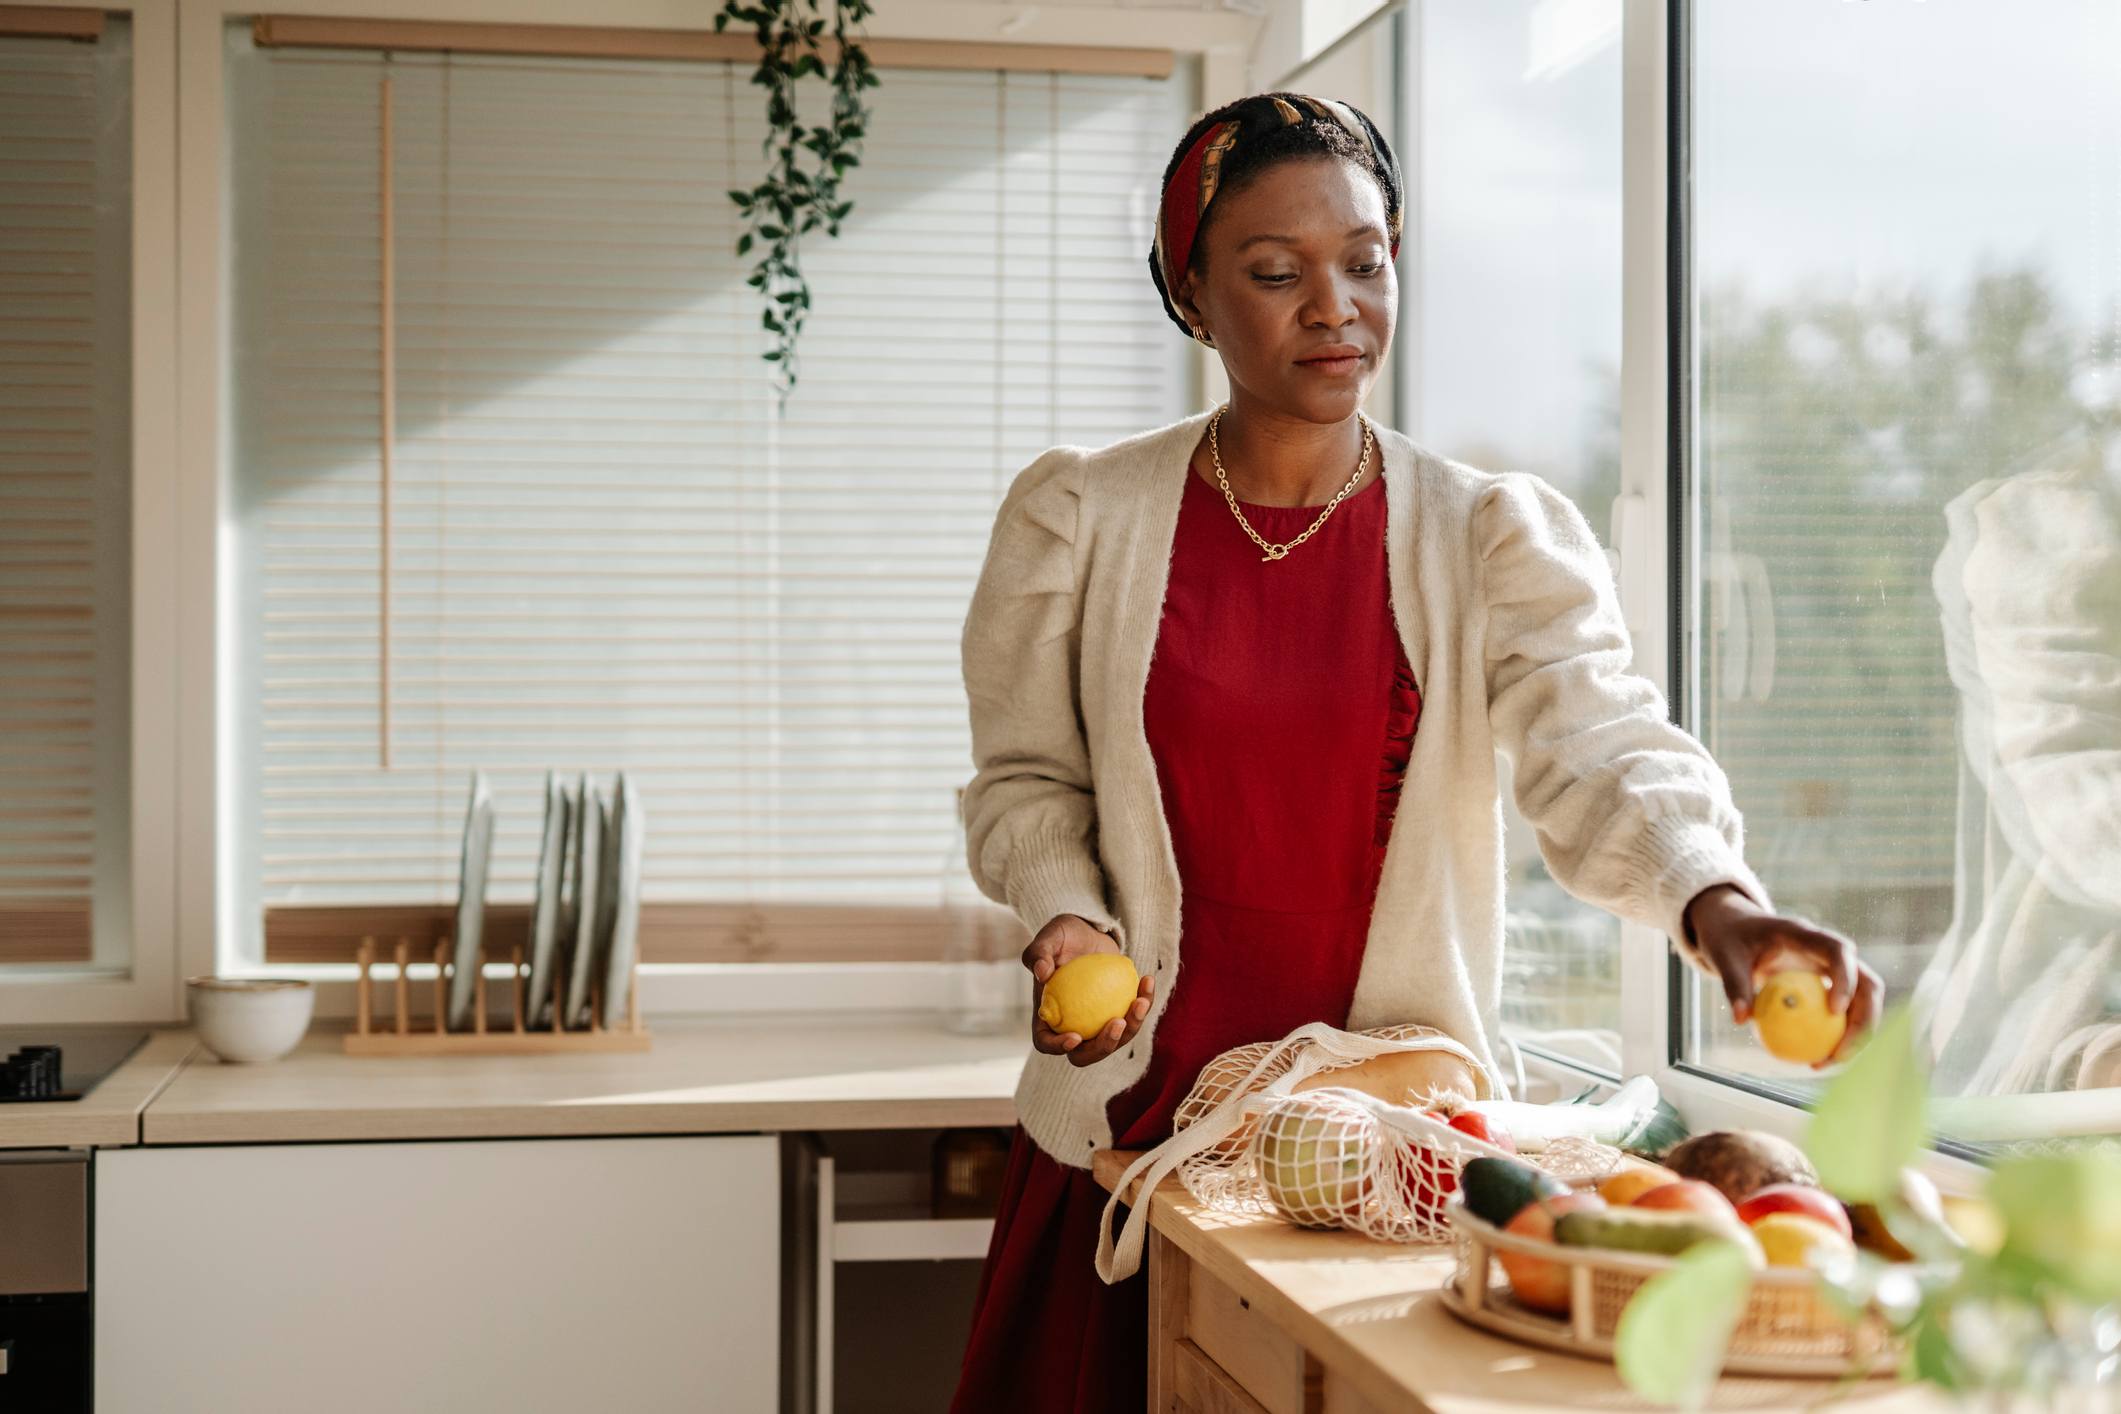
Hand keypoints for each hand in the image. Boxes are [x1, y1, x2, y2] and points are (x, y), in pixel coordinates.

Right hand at [1024, 914, 1153, 1067]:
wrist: (1088, 931)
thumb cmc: (1063, 936)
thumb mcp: (1048, 937)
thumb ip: (1038, 953)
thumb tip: (1042, 973)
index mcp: (1048, 1016)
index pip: (1046, 1042)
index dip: (1058, 1047)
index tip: (1075, 1036)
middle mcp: (1071, 1026)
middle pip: (1085, 1054)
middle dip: (1104, 1046)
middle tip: (1117, 1023)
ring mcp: (1096, 1024)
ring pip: (1115, 1040)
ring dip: (1132, 1026)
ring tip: (1141, 1001)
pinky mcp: (1117, 1013)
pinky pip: (1132, 1017)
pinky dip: (1143, 1003)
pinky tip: (1147, 981)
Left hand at [1684, 884, 1881, 1067]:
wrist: (1734, 927)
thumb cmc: (1730, 939)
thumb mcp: (1725, 957)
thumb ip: (1734, 984)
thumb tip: (1741, 1019)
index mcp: (1805, 934)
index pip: (1839, 951)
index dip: (1845, 980)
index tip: (1834, 1011)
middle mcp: (1828, 951)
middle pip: (1866, 983)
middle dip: (1864, 1020)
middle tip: (1839, 1054)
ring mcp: (1833, 968)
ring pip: (1862, 1002)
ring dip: (1856, 1035)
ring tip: (1826, 1063)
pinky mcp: (1829, 985)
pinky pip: (1843, 1013)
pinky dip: (1837, 1035)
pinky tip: (1816, 1059)